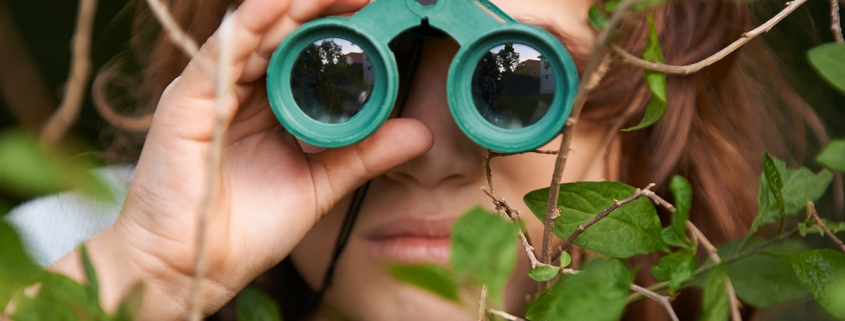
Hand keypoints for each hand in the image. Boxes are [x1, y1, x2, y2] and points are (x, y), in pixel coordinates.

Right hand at [77, 0, 432, 316]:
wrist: (196, 268)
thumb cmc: (245, 229)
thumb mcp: (320, 183)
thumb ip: (364, 153)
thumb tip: (420, 133)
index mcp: (266, 104)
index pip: (302, 50)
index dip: (337, 26)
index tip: (379, 9)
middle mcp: (238, 89)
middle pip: (280, 32)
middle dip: (320, 7)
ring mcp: (212, 90)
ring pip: (253, 32)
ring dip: (291, 6)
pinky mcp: (189, 101)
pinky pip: (220, 53)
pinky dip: (250, 25)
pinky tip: (277, 5)